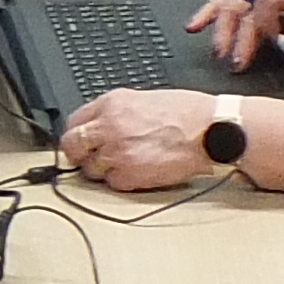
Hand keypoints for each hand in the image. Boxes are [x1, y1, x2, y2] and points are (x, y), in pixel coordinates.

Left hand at [55, 88, 218, 191]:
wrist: (210, 129)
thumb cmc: (188, 113)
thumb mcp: (144, 99)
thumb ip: (117, 111)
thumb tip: (100, 124)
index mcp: (112, 103)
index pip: (74, 121)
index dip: (76, 134)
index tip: (79, 142)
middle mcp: (109, 125)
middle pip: (72, 146)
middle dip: (78, 154)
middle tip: (88, 159)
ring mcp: (117, 151)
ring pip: (90, 169)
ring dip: (103, 170)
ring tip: (124, 164)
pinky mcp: (129, 174)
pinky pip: (112, 184)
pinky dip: (122, 182)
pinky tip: (138, 171)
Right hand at [190, 0, 283, 71]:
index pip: (266, 0)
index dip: (263, 22)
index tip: (268, 42)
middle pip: (242, 5)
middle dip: (236, 34)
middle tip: (235, 63)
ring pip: (227, 4)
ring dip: (218, 29)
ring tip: (216, 53)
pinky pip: (220, 3)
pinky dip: (205, 15)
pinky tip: (191, 27)